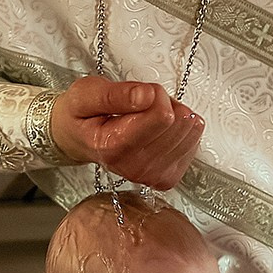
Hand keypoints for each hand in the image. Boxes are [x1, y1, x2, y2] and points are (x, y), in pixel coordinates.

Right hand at [50, 76, 203, 191]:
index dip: (154, 94)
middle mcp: (134, 168)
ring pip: (190, 130)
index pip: (162, 115)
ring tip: (147, 117)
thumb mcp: (86, 93)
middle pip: (179, 121)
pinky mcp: (167, 178)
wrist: (79, 139)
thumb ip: (115, 94)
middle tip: (140, 106)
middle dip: (164, 103)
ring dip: (173, 115)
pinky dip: (180, 130)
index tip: (136, 94)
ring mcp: (152, 176)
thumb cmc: (83, 115)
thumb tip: (146, 96)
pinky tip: (158, 131)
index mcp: (114, 147)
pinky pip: (194, 142)